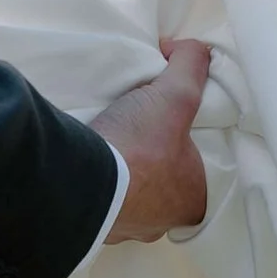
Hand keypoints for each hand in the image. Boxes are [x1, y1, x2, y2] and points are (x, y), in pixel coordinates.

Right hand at [97, 37, 211, 238]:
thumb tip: (193, 48)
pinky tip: (93, 159)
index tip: (169, 125)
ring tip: (113, 142)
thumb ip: (191, 66)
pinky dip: (99, 182)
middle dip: (153, 161)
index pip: (198, 172)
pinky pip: (101, 200)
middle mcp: (162, 223)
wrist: (78, 177)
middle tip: (138, 132)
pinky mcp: (92, 225)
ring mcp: (125, 228)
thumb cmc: (139, 146)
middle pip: (163, 184)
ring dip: (124, 173)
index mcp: (192, 202)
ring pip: (130, 195)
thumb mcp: (176, 94)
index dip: (186, 145)